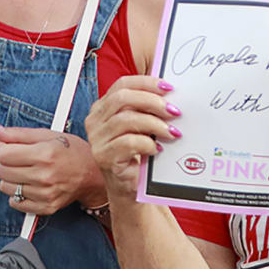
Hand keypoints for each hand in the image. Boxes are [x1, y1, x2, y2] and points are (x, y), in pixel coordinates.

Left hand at [0, 122, 102, 215]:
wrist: (94, 174)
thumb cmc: (72, 151)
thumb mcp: (48, 135)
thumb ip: (18, 133)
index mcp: (45, 154)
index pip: (3, 153)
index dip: (3, 148)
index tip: (11, 147)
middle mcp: (45, 176)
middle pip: (1, 170)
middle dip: (6, 162)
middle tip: (21, 159)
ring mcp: (45, 194)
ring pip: (5, 187)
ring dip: (11, 179)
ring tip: (27, 172)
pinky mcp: (46, 207)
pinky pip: (15, 203)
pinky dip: (19, 194)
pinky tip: (31, 185)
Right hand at [85, 75, 180, 197]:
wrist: (128, 185)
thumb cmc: (136, 152)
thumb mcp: (141, 125)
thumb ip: (147, 108)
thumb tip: (170, 92)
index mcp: (103, 107)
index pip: (122, 84)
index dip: (146, 83)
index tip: (168, 87)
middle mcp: (95, 120)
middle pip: (122, 98)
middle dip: (152, 102)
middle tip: (173, 111)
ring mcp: (96, 139)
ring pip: (125, 120)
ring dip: (154, 124)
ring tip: (171, 132)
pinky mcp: (103, 156)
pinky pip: (128, 143)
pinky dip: (147, 144)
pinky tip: (157, 148)